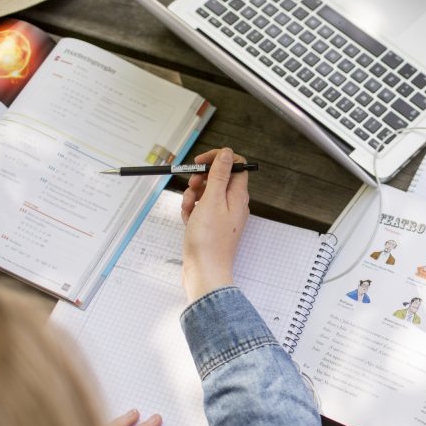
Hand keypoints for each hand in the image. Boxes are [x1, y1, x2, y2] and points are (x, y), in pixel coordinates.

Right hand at [181, 147, 249, 302]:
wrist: (205, 272)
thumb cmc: (209, 240)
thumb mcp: (212, 200)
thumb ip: (219, 175)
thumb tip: (228, 153)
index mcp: (238, 196)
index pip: (235, 165)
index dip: (217, 159)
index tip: (200, 162)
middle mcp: (234, 204)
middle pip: (218, 179)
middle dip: (201, 179)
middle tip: (193, 188)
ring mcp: (223, 216)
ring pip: (207, 194)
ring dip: (193, 196)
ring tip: (189, 209)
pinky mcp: (212, 226)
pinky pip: (201, 210)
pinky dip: (192, 211)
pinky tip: (188, 220)